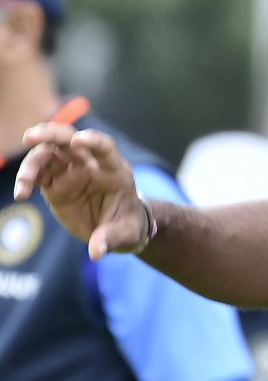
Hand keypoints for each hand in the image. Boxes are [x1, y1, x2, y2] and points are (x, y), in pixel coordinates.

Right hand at [15, 123, 147, 260]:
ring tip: (24, 183)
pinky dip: (26, 179)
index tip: (79, 139)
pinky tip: (21, 194)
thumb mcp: (126, 233)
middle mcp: (90, 165)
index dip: (93, 141)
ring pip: (48, 154)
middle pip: (70, 141)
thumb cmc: (127, 225)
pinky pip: (37, 175)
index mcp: (114, 170)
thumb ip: (111, 239)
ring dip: (32, 161)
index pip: (105, 148)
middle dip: (51, 134)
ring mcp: (71, 172)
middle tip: (30, 136)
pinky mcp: (55, 183)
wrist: (117, 227)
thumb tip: (97, 252)